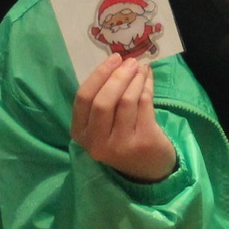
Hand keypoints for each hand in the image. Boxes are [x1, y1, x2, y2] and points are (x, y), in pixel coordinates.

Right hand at [71, 54, 178, 183]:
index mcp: (81, 134)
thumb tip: (118, 62)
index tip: (113, 59)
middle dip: (117, 76)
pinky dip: (147, 86)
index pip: (83, 99)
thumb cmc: (122, 139)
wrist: (148, 169)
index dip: (98, 75)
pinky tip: (148, 78)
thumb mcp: (103, 124)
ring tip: (141, 68)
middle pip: (103, 102)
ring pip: (126, 101)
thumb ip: (103, 98)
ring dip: (135, 79)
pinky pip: (143, 105)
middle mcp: (96, 143)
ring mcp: (120, 145)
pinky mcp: (143, 142)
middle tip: (129, 61)